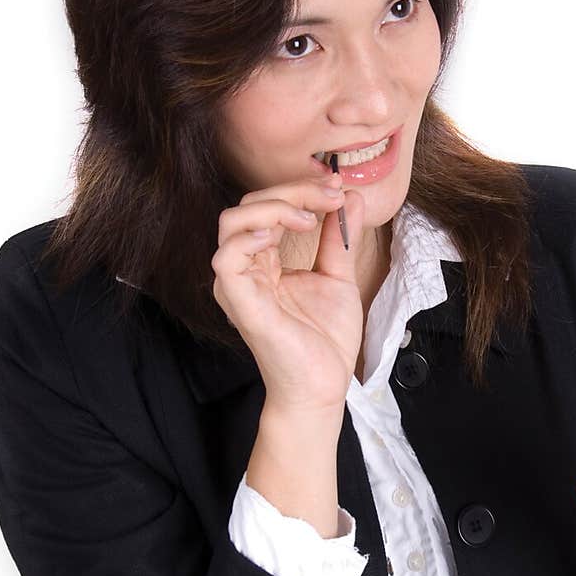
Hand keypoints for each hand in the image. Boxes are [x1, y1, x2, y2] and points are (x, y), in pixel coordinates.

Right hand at [211, 173, 366, 414]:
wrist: (324, 385)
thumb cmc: (325, 340)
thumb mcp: (337, 276)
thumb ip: (338, 237)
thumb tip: (350, 197)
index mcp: (264, 261)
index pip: (268, 207)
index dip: (301, 190)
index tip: (338, 189)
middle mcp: (245, 268)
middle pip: (250, 206)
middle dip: (293, 191)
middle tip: (331, 195)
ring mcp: (238, 284)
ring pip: (232, 222)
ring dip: (274, 208)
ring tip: (309, 218)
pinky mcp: (239, 302)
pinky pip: (226, 258)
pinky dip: (250, 237)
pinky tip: (279, 238)